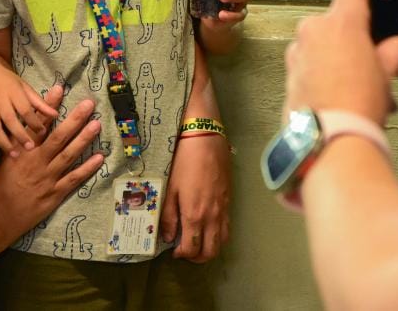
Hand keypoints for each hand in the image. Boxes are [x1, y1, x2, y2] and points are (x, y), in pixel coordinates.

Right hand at [0, 57, 59, 159]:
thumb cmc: (7, 79)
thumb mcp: (24, 86)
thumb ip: (39, 102)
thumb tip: (56, 114)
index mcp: (13, 92)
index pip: (25, 109)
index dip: (34, 121)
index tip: (43, 132)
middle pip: (10, 120)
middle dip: (21, 135)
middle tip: (31, 148)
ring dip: (4, 143)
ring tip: (15, 155)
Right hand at [0, 99, 103, 236]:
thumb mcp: (5, 162)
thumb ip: (18, 144)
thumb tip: (28, 125)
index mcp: (23, 152)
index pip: (38, 124)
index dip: (48, 106)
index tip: (59, 89)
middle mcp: (36, 163)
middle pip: (58, 137)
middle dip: (74, 119)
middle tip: (89, 104)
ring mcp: (47, 179)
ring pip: (68, 155)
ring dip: (83, 139)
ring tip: (97, 124)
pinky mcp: (54, 195)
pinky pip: (73, 179)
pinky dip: (86, 168)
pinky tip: (99, 157)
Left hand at [160, 133, 230, 262]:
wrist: (206, 139)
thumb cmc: (184, 161)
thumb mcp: (170, 188)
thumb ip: (168, 216)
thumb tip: (168, 237)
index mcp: (194, 215)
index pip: (192, 248)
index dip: (182, 255)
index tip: (174, 251)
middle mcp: (212, 217)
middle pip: (211, 251)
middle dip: (197, 257)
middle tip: (186, 251)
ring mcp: (223, 209)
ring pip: (222, 242)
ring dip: (210, 248)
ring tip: (197, 241)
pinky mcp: (229, 200)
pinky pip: (227, 227)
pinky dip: (219, 235)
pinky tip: (208, 226)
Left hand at [284, 0, 397, 123]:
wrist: (328, 145)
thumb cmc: (360, 103)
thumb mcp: (387, 74)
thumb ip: (397, 52)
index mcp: (342, 20)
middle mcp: (314, 28)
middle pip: (341, 23)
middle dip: (359, 43)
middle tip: (378, 71)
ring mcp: (298, 50)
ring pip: (326, 47)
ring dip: (344, 63)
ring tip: (363, 93)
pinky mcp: (288, 72)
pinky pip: (313, 66)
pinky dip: (329, 78)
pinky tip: (343, 100)